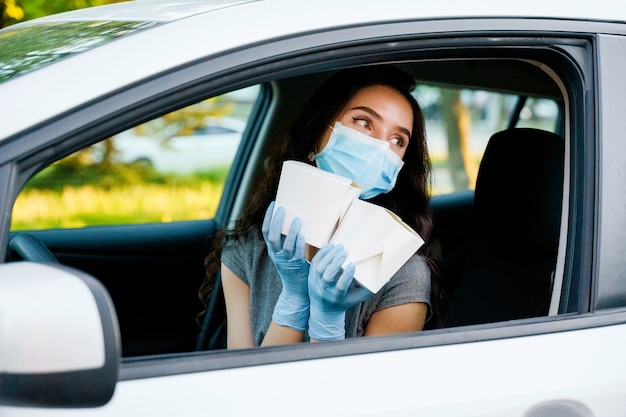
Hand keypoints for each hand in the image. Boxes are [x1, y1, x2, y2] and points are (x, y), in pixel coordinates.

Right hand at [262, 202, 309, 330]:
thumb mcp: (288, 253)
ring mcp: (286, 261)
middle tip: (282, 208)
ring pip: (285, 245)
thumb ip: (290, 239)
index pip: (265, 231)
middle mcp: (277, 255)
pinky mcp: (296, 266)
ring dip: (290, 231)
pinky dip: (298, 243)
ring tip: (297, 219)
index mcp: (273, 250)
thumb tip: (297, 219)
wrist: (297, 290)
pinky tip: (302, 234)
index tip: (273, 204)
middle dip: (276, 221)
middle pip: (271, 236)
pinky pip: (296, 253)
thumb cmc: (296, 268)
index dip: (268, 217)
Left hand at [308, 243, 371, 339]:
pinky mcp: (311, 277)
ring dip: (328, 256)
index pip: (340, 286)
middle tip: (344, 251)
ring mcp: (316, 284)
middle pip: (328, 276)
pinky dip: (321, 254)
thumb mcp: (357, 297)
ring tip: (338, 247)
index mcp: (337, 297)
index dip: (346, 276)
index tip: (352, 265)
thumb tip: (387, 277)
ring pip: (319, 269)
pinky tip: (329, 247)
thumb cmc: (344, 302)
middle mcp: (325, 291)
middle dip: (335, 263)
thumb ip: (370, 288)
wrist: (323, 311)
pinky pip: (314, 263)